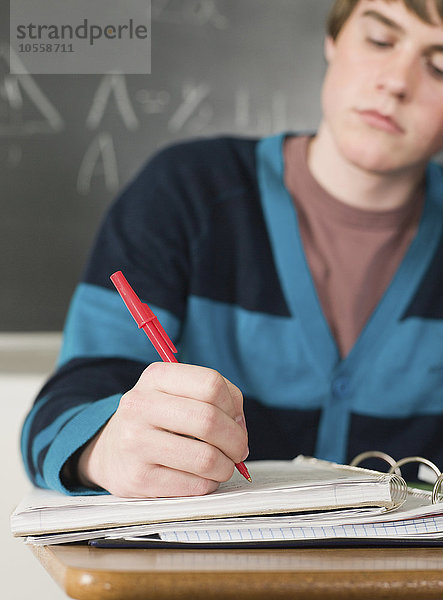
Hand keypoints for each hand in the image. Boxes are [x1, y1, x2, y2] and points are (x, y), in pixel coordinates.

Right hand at [77, 362, 248, 496]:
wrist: (109, 451)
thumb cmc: (157, 419)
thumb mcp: (178, 393)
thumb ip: (216, 399)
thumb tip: (240, 427)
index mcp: (155, 377)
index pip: (211, 384)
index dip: (234, 406)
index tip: (236, 420)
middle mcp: (139, 405)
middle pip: (209, 420)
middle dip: (236, 440)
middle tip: (239, 449)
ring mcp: (134, 443)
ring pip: (205, 458)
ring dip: (225, 466)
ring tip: (221, 465)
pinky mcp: (137, 479)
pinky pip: (194, 485)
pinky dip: (208, 483)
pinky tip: (199, 477)